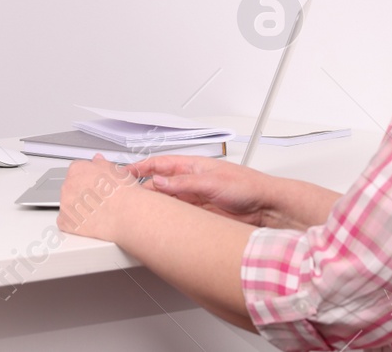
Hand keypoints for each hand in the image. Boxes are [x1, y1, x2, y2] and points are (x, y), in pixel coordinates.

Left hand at [57, 154, 142, 240]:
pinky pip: (66, 222)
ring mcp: (66, 205)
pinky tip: (88, 223)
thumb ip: (101, 163)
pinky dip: (75, 224)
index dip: (87, 179)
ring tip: (97, 212)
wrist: (127, 214)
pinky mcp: (67, 223)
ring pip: (69, 205)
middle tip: (98, 199)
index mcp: (77, 169)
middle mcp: (68, 185)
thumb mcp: (115, 169)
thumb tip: (97, 160)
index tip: (95, 185)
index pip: (76, 171)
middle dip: (82, 193)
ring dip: (79, 208)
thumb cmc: (123, 193)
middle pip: (71, 188)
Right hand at [125, 155, 274, 226]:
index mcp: (193, 166)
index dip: (141, 168)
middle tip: (128, 199)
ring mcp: (195, 201)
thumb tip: (160, 182)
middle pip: (160, 186)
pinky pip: (179, 218)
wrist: (266, 208)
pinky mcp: (200, 217)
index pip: (160, 164)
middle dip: (144, 191)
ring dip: (156, 208)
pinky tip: (162, 226)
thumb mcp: (212, 181)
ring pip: (168, 203)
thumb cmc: (247, 186)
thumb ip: (184, 183)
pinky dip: (168, 221)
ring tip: (142, 214)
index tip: (125, 174)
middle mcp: (192, 183)